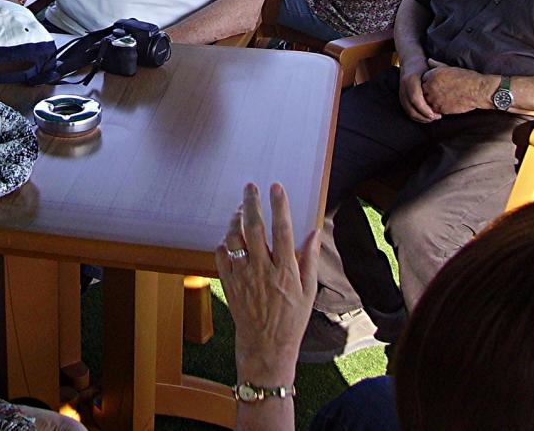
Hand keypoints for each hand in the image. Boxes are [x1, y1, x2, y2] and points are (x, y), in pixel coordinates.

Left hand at [215, 183, 317, 385]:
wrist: (266, 346)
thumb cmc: (291, 319)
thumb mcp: (308, 291)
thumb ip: (309, 260)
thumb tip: (313, 232)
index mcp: (285, 270)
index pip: (282, 230)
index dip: (279, 206)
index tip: (276, 187)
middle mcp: (262, 270)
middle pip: (254, 228)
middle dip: (251, 203)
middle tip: (250, 187)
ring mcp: (243, 276)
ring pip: (234, 238)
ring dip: (235, 220)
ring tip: (239, 209)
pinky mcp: (229, 284)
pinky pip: (221, 256)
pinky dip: (224, 243)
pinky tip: (230, 239)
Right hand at [398, 68, 439, 121]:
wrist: (410, 63)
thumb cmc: (425, 67)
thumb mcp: (432, 70)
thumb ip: (437, 80)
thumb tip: (445, 94)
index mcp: (411, 80)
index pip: (415, 99)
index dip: (425, 109)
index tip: (437, 114)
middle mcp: (403, 88)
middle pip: (411, 108)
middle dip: (424, 116)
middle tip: (437, 117)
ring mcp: (401, 94)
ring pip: (409, 112)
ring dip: (421, 118)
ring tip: (433, 118)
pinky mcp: (401, 98)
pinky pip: (408, 112)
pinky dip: (417, 117)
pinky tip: (427, 117)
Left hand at [421, 58, 495, 114]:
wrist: (478, 90)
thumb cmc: (466, 77)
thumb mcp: (450, 68)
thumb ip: (436, 65)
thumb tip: (428, 60)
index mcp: (432, 75)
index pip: (422, 80)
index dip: (429, 83)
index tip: (438, 85)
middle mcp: (430, 86)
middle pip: (423, 91)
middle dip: (429, 92)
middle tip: (441, 93)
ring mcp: (434, 98)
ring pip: (426, 101)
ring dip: (432, 101)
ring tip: (444, 99)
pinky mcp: (440, 108)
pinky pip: (433, 110)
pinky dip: (438, 108)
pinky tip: (447, 104)